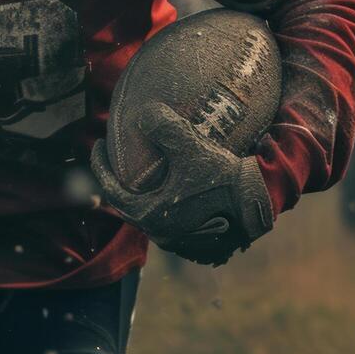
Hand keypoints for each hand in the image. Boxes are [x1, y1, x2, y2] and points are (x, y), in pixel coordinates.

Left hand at [91, 103, 272, 265]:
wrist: (258, 205)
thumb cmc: (222, 179)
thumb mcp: (191, 148)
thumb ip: (165, 129)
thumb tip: (144, 113)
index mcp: (152, 216)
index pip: (112, 191)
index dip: (99, 167)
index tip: (96, 145)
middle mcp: (162, 234)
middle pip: (128, 205)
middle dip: (117, 181)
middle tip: (114, 157)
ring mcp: (180, 240)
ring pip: (149, 214)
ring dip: (141, 193)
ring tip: (142, 171)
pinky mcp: (198, 240)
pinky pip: (169, 219)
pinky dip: (161, 201)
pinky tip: (169, 186)